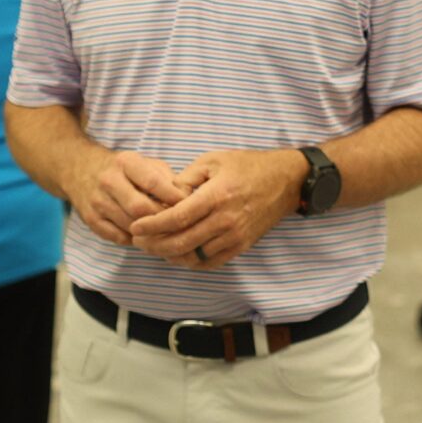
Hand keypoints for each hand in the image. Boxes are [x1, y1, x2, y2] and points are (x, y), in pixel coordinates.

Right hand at [72, 151, 182, 245]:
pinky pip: (118, 237)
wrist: (79, 168)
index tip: (189, 206)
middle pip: (140, 208)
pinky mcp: (90, 219)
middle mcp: (109, 181)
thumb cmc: (122, 168)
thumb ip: (167, 178)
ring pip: (130, 225)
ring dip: (150, 232)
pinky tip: (145, 235)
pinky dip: (134, 240)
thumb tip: (189, 197)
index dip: (173, 198)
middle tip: (177, 224)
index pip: (153, 182)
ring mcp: (97, 201)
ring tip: (166, 232)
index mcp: (126, 162)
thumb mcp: (144, 162)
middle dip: (162, 218)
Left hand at [130, 148, 305, 267]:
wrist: (286, 181)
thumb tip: (163, 195)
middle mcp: (226, 220)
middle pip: (181, 242)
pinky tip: (179, 254)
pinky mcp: (242, 246)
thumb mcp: (213, 160)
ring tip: (155, 248)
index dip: (152, 225)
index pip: (176, 218)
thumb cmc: (247, 166)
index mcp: (216, 196)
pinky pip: (211, 262)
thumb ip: (186, 178)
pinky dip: (192, 262)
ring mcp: (235, 236)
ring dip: (170, 256)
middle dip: (154, 245)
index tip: (135, 227)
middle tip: (139, 241)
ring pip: (194, 256)